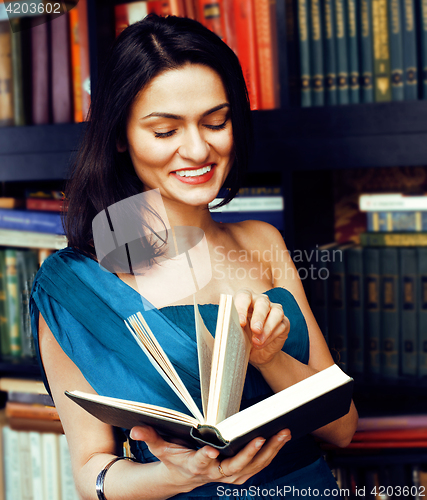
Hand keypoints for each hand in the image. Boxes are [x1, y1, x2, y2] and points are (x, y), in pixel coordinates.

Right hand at [130, 425, 290, 487]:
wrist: (184, 477)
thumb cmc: (174, 459)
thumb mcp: (161, 448)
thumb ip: (151, 437)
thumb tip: (135, 428)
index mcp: (196, 465)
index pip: (201, 463)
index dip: (206, 458)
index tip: (213, 450)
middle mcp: (215, 472)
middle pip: (235, 466)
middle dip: (250, 454)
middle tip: (262, 437)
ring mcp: (229, 474)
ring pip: (252, 467)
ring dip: (269, 453)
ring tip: (283, 433)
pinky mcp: (238, 471)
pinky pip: (257, 465)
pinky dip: (271, 454)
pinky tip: (281, 439)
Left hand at [234, 289, 289, 367]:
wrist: (254, 352)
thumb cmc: (240, 337)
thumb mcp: (232, 332)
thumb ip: (228, 327)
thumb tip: (224, 330)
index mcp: (245, 299)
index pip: (244, 296)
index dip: (242, 308)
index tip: (240, 323)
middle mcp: (260, 301)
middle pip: (262, 302)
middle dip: (258, 316)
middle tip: (255, 330)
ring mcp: (274, 310)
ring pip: (276, 312)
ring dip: (268, 327)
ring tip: (258, 341)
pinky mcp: (283, 322)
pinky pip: (281, 325)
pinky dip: (271, 336)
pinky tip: (262, 344)